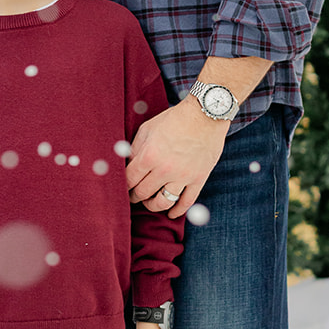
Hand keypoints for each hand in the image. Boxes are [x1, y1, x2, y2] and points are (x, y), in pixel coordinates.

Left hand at [125, 100, 225, 218]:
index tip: (123, 188)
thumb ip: (135, 149)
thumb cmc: (173, 119)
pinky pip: (187, 202)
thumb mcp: (147, 129)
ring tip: (150, 203)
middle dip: (135, 197)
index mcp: (149, 156)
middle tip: (133, 197)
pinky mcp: (198, 179)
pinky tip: (171, 214)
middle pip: (143, 193)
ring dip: (153, 206)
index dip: (123, 187)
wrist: (205, 114)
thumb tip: (127, 166)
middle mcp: (164, 169)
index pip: (129, 181)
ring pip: (163, 203)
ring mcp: (183, 176)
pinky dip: (177, 211)